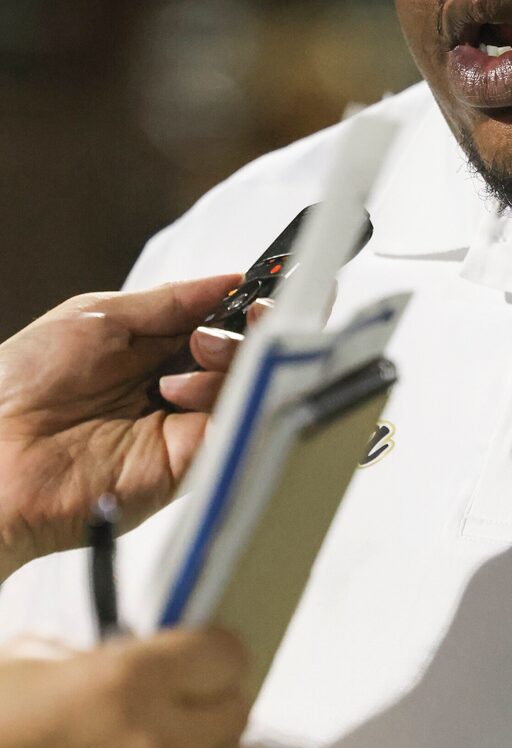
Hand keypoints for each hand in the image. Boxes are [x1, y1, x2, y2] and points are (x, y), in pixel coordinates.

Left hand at [0, 276, 246, 581]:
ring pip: (248, 388)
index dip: (243, 309)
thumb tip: (227, 281)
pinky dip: (228, 404)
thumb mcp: (98, 317)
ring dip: (225, 366)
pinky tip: (184, 392)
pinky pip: (235, 429)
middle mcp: (173, 390)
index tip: (253, 292)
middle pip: (245, 356)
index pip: (221, 326)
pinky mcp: (187, 465)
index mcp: (152, 353)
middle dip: (244, 333)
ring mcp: (182, 428)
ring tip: (175, 373)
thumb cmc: (21, 384)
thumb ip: (170, 301)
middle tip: (207, 333)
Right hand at [0, 629, 275, 747]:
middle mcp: (159, 743)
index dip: (209, 659)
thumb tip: (142, 661)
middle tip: (176, 719)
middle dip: (209, 710)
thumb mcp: (26, 666)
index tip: (198, 666)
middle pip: (242, 712)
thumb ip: (99, 660)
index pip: (229, 655)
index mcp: (128, 680)